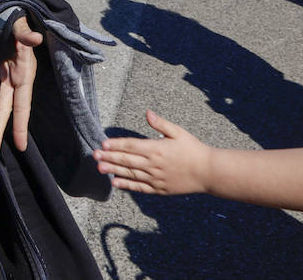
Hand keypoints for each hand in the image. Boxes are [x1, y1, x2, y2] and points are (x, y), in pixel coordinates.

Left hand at [0, 15, 43, 157]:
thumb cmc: (16, 20)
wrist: (4, 10)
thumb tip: (35, 39)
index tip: (21, 147)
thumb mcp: (21, 27)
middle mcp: (11, 78)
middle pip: (2, 109)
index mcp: (23, 75)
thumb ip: (25, 35)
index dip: (20, 125)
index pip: (21, 106)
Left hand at [94, 111, 209, 194]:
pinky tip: (116, 183)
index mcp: (156, 149)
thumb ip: (161, 124)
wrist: (208, 172)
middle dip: (109, 157)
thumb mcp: (178, 132)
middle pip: (127, 160)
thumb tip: (148, 113)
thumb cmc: (193, 149)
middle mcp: (153, 165)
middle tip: (94, 155)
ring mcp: (155, 179)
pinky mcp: (159, 189)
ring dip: (114, 170)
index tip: (103, 143)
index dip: (116, 144)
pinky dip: (127, 185)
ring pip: (130, 174)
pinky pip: (140, 188)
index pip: (131, 146)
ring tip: (100, 167)